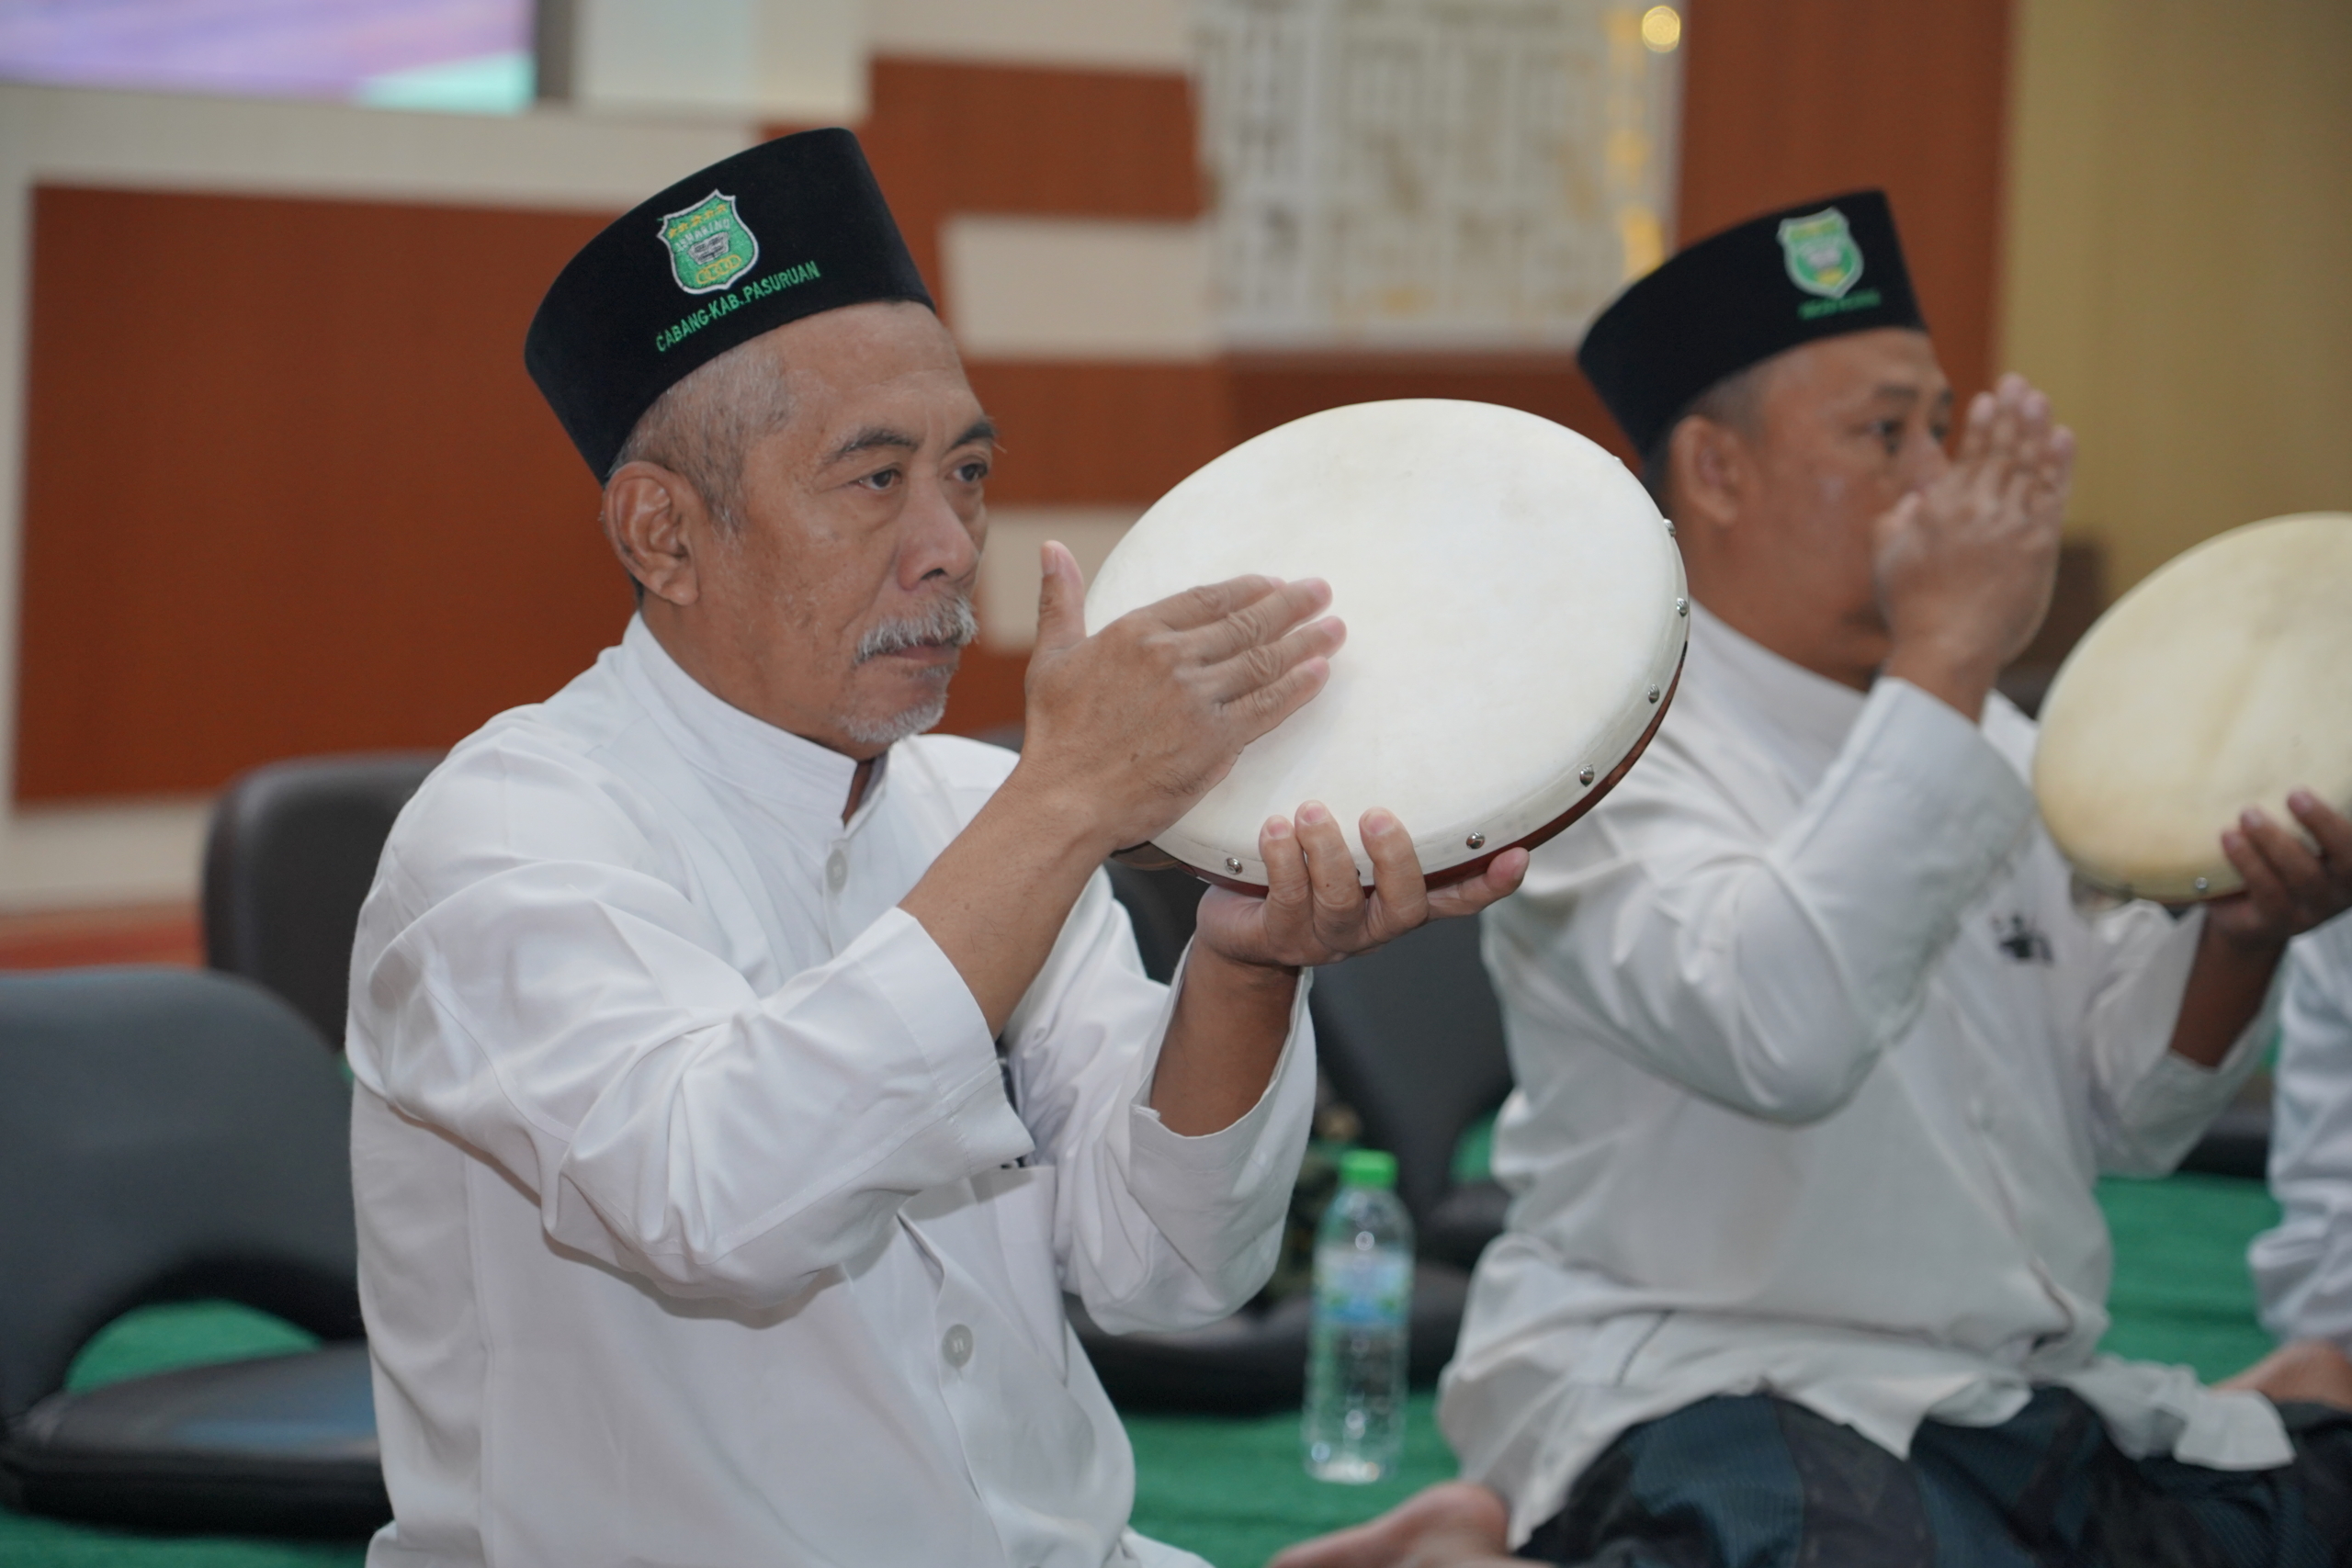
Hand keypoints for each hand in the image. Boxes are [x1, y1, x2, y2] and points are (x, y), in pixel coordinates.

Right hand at [1013, 541, 1343, 853]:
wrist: (1066, 800)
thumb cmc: (1055, 735)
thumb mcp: (1051, 656)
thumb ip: (1060, 600)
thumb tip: (1052, 546)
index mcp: (1136, 632)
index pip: (1207, 600)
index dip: (1246, 590)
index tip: (1273, 583)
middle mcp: (1172, 657)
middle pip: (1245, 623)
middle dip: (1290, 605)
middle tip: (1321, 591)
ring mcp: (1198, 699)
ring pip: (1264, 661)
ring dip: (1306, 642)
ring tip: (1335, 628)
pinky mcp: (1217, 741)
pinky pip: (1268, 706)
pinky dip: (1298, 687)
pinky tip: (1321, 672)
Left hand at [1193, 802, 1527, 969]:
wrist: (1236, 923)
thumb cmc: (1302, 863)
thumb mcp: (1346, 839)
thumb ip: (1379, 805)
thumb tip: (1403, 725)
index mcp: (1399, 898)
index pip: (1459, 897)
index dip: (1492, 882)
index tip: (1518, 853)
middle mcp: (1371, 921)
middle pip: (1406, 906)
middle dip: (1395, 860)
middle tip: (1378, 816)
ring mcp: (1326, 934)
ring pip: (1340, 903)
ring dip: (1327, 854)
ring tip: (1311, 811)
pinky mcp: (1278, 936)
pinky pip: (1286, 902)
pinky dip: (1282, 862)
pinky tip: (1274, 829)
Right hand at [1876, 373, 2074, 712]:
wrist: (1948, 646)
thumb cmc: (1911, 609)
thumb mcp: (1886, 559)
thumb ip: (1896, 521)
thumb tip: (1916, 498)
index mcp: (1941, 508)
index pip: (1968, 456)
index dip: (1982, 424)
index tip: (1988, 398)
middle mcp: (1978, 508)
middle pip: (2002, 451)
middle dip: (2011, 414)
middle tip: (2019, 384)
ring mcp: (2012, 524)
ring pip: (2028, 466)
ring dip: (2035, 428)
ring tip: (2039, 400)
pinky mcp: (2039, 545)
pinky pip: (2052, 494)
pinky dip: (2058, 465)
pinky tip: (2062, 439)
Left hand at [2207, 790, 2351, 952]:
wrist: (2247, 917)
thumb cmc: (2277, 861)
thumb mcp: (2298, 835)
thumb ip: (2302, 809)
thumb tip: (2307, 738)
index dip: (2348, 822)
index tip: (2315, 790)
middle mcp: (2343, 886)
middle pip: (2348, 859)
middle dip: (2322, 824)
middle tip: (2294, 794)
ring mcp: (2313, 908)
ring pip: (2302, 875)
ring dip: (2274, 842)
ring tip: (2248, 815)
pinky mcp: (2278, 921)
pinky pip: (2267, 893)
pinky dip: (2248, 863)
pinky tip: (2228, 839)